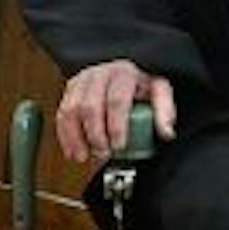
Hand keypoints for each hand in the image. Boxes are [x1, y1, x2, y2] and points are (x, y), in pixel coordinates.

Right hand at [57, 59, 176, 163]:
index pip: (117, 100)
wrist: (124, 78)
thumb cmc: (140, 88)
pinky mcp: (70, 91)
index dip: (116, 126)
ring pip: (70, 110)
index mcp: (123, 73)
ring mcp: (81, 81)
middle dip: (95, 135)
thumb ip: (164, 112)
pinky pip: (61, 114)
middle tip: (103, 154)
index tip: (119, 146)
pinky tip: (73, 151)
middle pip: (89, 106)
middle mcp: (99, 74)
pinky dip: (65, 136)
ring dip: (76, 137)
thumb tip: (167, 132)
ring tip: (84, 156)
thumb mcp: (159, 94)